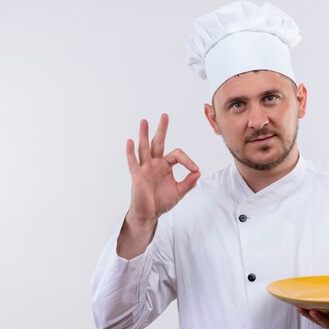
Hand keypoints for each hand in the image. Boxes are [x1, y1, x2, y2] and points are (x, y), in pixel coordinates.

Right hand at [117, 113, 199, 258]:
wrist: (149, 214)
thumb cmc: (162, 201)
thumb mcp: (179, 192)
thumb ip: (189, 182)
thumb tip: (198, 172)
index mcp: (165, 165)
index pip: (177, 155)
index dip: (187, 160)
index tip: (194, 170)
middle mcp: (155, 163)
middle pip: (158, 142)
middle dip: (162, 129)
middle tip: (165, 115)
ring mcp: (145, 168)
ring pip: (144, 148)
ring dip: (144, 134)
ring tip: (144, 121)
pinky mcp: (137, 175)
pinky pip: (133, 162)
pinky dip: (130, 152)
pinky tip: (130, 141)